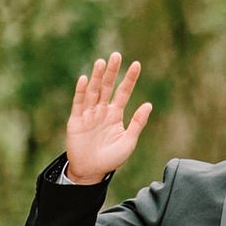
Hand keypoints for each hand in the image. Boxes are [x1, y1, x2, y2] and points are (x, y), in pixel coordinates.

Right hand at [64, 53, 153, 183]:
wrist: (91, 171)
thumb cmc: (111, 158)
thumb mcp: (129, 141)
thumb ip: (138, 123)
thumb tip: (149, 104)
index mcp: (116, 114)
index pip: (124, 92)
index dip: (129, 79)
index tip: (136, 64)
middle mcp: (102, 110)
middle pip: (107, 87)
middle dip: (112, 71)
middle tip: (116, 55)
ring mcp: (88, 114)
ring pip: (93, 91)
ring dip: (96, 77)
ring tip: (101, 62)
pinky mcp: (76, 120)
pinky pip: (79, 103)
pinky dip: (81, 91)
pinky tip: (85, 79)